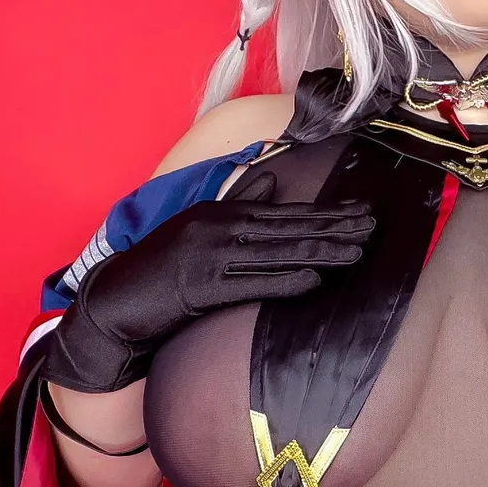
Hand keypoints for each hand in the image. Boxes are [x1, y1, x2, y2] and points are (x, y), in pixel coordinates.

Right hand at [41, 171, 373, 392]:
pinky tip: (313, 281)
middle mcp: (218, 228)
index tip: (361, 212)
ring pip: (275, 253)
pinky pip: (250, 284)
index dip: (325, 214)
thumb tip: (271, 185)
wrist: (114, 301)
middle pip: (286, 228)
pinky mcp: (200, 286)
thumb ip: (237, 207)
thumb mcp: (198, 230)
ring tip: (355, 253)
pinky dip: (283, 281)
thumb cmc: (161, 271)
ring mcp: (209, 255)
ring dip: (319, 253)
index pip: (284, 212)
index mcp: (220, 213)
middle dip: (333, 228)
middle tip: (373, 227)